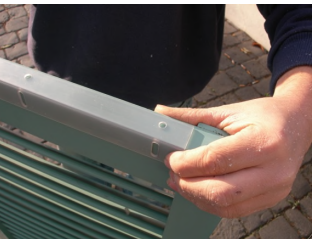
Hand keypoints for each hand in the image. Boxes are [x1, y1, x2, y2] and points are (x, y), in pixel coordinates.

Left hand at [155, 66, 310, 217]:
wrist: (297, 124)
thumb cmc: (263, 116)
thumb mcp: (228, 111)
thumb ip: (192, 116)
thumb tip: (161, 112)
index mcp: (263, 141)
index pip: (215, 160)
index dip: (186, 163)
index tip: (170, 159)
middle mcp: (273, 170)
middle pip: (219, 191)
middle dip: (187, 185)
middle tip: (172, 173)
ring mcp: (274, 188)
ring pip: (225, 206)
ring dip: (196, 197)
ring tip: (181, 182)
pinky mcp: (271, 198)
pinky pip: (234, 210)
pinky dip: (211, 203)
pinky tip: (198, 190)